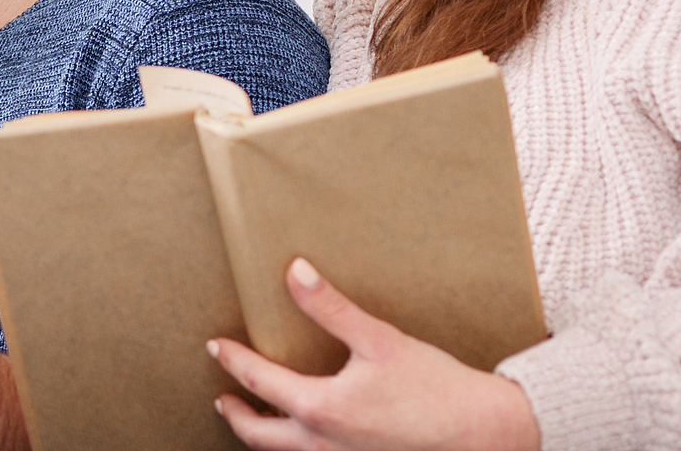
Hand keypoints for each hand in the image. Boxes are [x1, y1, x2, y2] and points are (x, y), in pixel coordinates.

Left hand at [210, 258, 541, 450]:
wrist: (488, 433)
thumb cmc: (437, 387)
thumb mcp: (380, 340)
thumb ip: (331, 308)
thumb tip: (295, 270)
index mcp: (321, 409)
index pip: (259, 381)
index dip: (233, 361)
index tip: (217, 346)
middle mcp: (324, 445)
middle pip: (258, 434)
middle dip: (237, 415)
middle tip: (224, 398)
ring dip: (263, 437)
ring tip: (257, 419)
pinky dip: (297, 449)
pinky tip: (308, 435)